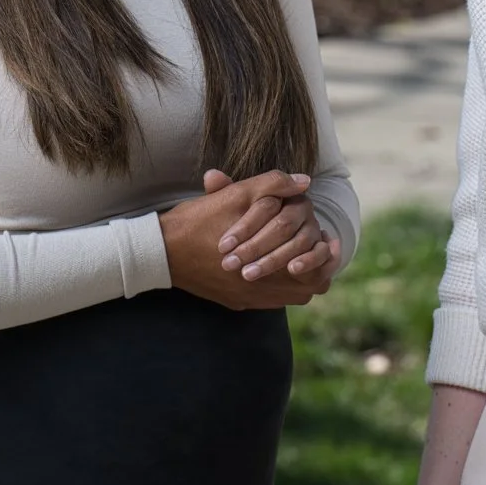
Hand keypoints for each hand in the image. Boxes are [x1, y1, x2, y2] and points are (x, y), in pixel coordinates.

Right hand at [159, 170, 334, 310]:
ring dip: (297, 278)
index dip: (324, 256)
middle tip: (317, 247)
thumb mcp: (236, 195)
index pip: (315, 273)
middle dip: (315, 268)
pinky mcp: (234, 302)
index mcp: (267, 265)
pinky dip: (276, 286)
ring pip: (290, 297)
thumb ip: (273, 186)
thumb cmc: (198, 220)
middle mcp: (259, 290)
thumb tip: (305, 182)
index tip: (326, 240)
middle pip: (308, 289)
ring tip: (297, 256)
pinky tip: (272, 265)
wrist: (159, 250)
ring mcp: (247, 299)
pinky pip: (268, 301)